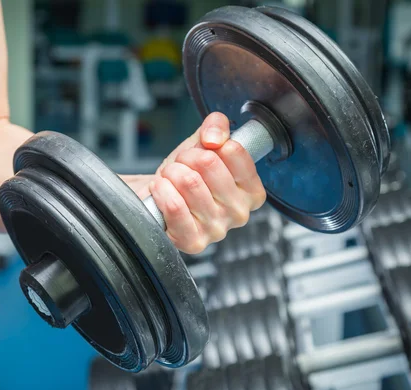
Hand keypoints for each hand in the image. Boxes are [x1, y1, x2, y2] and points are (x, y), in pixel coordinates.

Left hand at [148, 112, 265, 253]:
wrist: (159, 198)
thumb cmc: (186, 175)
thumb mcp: (203, 143)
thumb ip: (217, 127)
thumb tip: (214, 138)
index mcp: (252, 190)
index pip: (233, 150)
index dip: (208, 144)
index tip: (201, 152)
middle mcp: (240, 213)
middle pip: (208, 163)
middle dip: (185, 158)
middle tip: (180, 167)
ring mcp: (217, 229)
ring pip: (189, 182)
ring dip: (171, 174)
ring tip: (170, 180)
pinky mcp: (194, 241)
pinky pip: (175, 207)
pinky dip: (162, 192)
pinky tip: (161, 191)